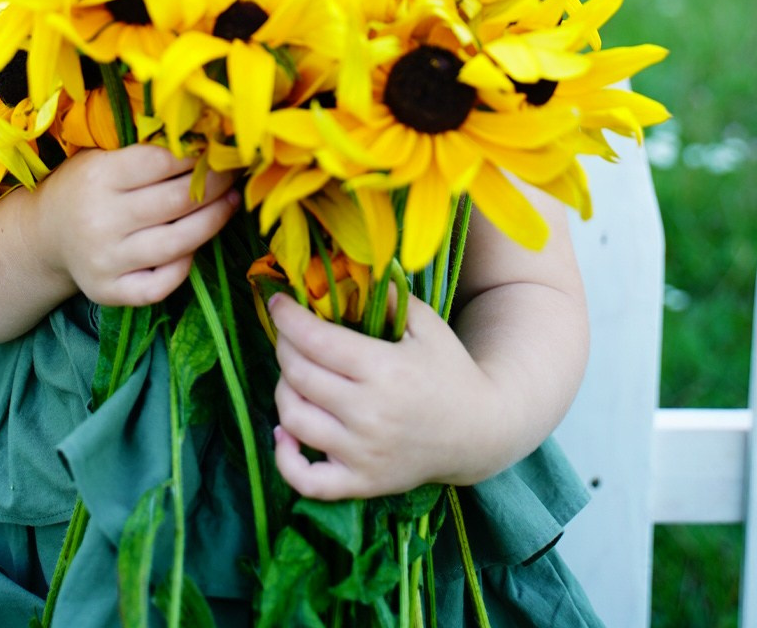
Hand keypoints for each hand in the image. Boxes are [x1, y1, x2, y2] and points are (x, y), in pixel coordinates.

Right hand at [34, 145, 239, 307]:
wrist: (45, 235)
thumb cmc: (85, 185)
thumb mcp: (101, 154)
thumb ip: (144, 148)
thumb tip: (206, 135)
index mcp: (98, 177)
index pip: (161, 162)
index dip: (197, 155)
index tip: (219, 147)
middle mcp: (100, 220)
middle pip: (176, 202)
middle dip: (215, 184)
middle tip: (233, 172)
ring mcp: (104, 261)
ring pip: (177, 244)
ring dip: (213, 221)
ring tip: (231, 203)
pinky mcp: (108, 292)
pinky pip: (160, 285)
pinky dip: (184, 267)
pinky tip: (196, 246)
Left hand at [269, 292, 505, 500]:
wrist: (479, 433)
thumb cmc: (450, 371)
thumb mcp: (428, 326)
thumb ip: (389, 297)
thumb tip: (349, 272)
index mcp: (384, 369)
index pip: (316, 340)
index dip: (288, 319)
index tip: (277, 303)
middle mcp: (369, 414)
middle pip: (299, 376)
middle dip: (283, 347)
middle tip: (287, 334)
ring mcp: (362, 453)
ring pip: (294, 420)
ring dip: (283, 390)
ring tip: (293, 375)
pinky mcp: (361, 483)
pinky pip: (306, 480)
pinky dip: (285, 458)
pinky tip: (285, 432)